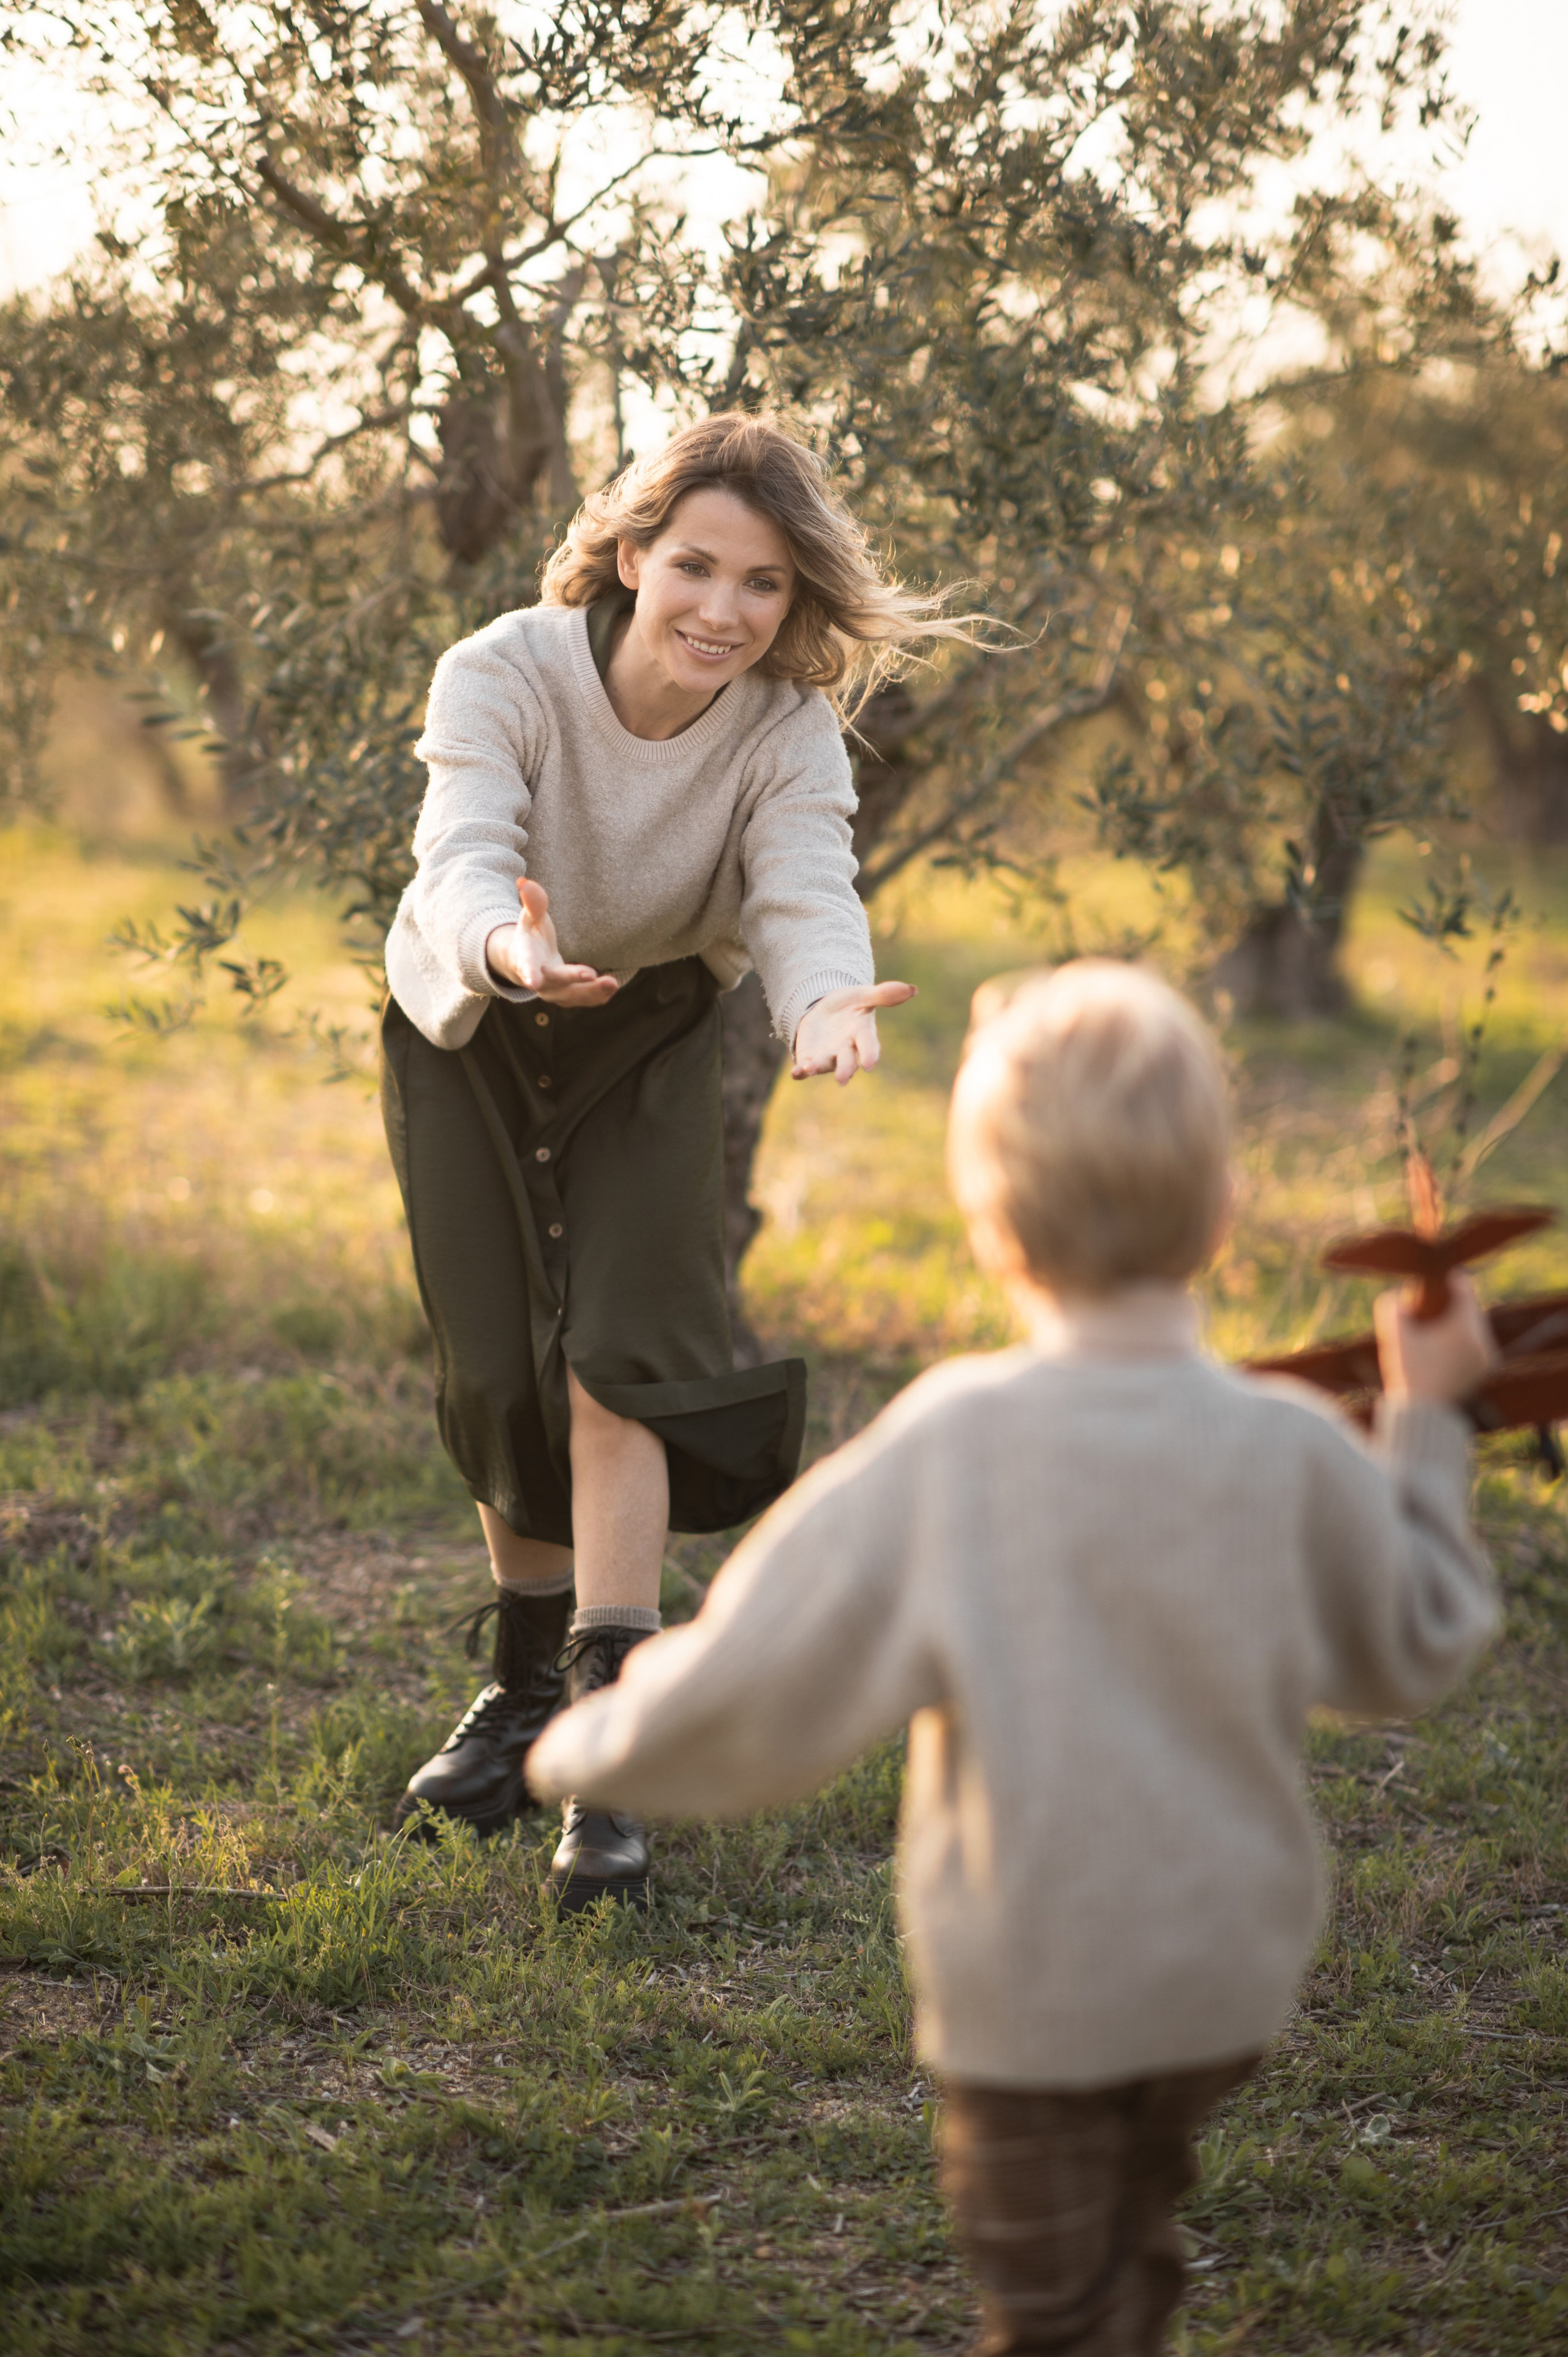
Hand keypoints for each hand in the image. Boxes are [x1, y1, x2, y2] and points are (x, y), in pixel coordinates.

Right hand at [486, 877, 618, 1007]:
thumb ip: (532, 903)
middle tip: (591, 974)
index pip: (526, 965)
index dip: (529, 973)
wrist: (527, 964)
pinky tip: (611, 988)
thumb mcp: (529, 918)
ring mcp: (553, 992)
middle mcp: (538, 981)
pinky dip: (597, 997)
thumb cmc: (530, 936)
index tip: (533, 982)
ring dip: (592, 992)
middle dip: (572, 979)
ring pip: (572, 996)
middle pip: (555, 981)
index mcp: (525, 959)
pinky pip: (582, 1001)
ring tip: (613, 983)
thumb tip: (524, 881)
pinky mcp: (567, 998)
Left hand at [792, 980, 915, 1084]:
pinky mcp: (810, 1057)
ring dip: (817, 1068)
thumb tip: (912, 989)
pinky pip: (805, 1068)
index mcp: (862, 1034)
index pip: (869, 1046)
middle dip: (845, 1069)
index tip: (870, 1064)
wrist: (825, 1009)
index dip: (870, 1054)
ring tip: (809, 1068)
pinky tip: (796, 1073)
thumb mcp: (864, 995)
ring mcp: (828, 1055)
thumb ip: (884, 995)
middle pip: (847, 1062)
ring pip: (824, 1065)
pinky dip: (800, 1072)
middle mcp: (846, 1049)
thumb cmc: (850, 1004)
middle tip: (842, 1079)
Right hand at [1374, 1271, 1496, 1405]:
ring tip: (1431, 1330)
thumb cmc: (1407, 1374)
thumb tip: (1398, 1297)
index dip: (1445, 1281)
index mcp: (1465, 1328)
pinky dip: (1460, 1340)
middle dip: (1448, 1305)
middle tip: (1425, 1310)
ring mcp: (1487, 1357)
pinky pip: (1475, 1343)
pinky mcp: (1485, 1369)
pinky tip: (1440, 1347)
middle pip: (1468, 1306)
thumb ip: (1392, 1307)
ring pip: (1472, 1325)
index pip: (1463, 1288)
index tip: (1430, 1283)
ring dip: (1455, 1322)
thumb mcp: (1394, 1336)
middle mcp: (1483, 1340)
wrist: (1423, 1415)